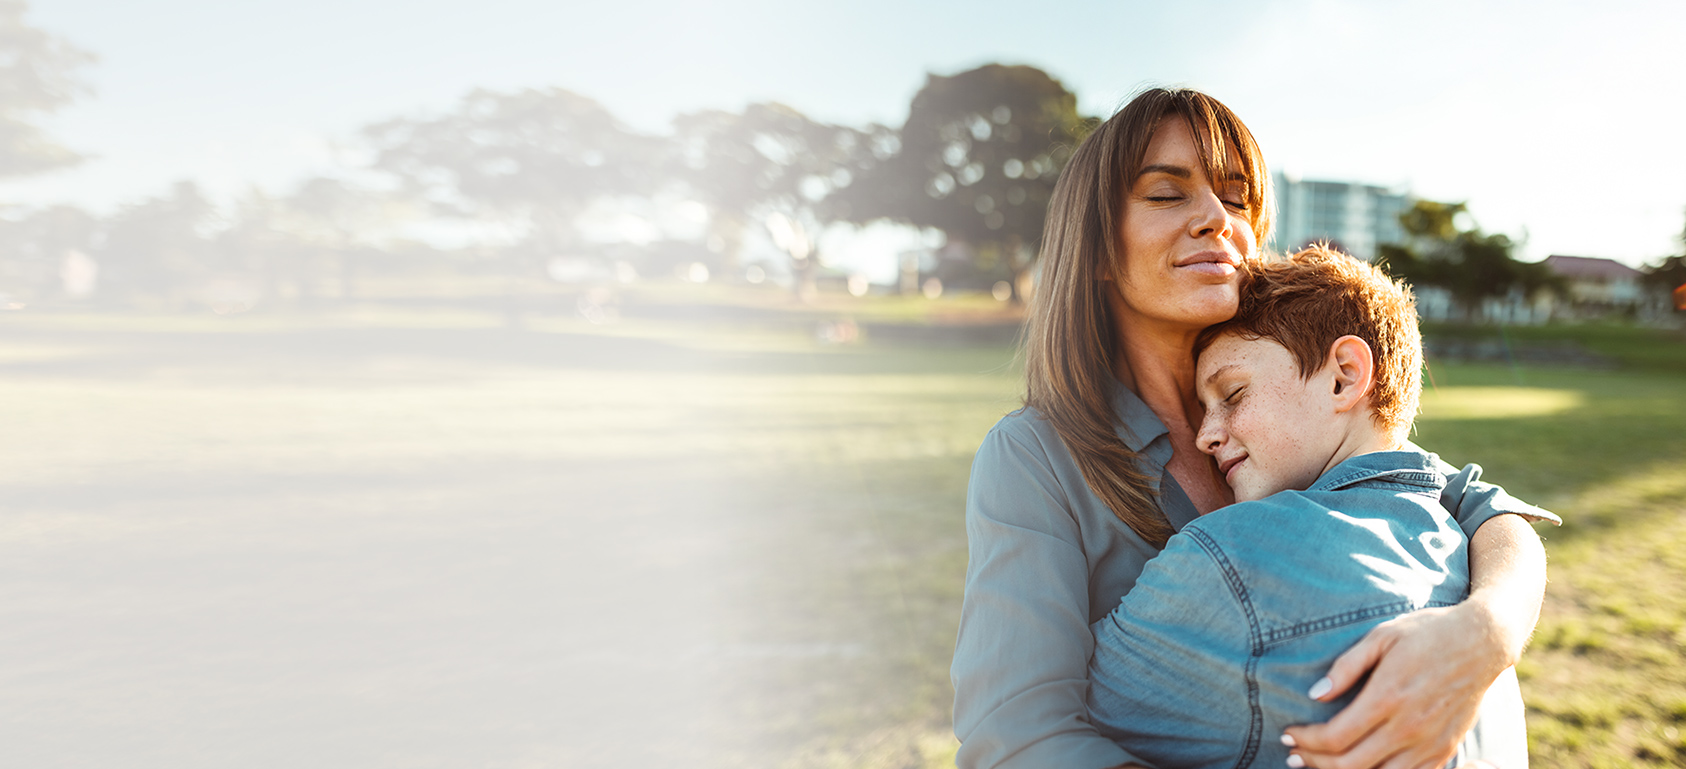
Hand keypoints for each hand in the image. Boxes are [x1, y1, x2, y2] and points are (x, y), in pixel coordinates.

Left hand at [1281, 602, 1510, 768]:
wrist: (1482, 642)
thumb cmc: (1427, 632)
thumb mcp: (1382, 636)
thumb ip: (1346, 667)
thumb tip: (1314, 694)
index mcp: (1388, 697)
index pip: (1335, 737)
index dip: (1306, 740)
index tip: (1288, 734)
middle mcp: (1409, 727)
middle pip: (1350, 764)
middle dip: (1314, 762)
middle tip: (1293, 755)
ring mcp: (1429, 742)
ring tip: (1319, 766)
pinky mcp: (1445, 749)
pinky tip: (1360, 767)